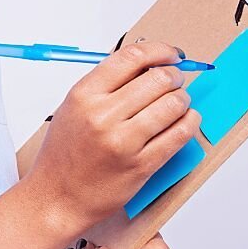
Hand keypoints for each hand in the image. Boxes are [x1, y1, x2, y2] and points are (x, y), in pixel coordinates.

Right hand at [29, 42, 200, 226]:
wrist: (57, 198)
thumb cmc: (65, 153)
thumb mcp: (73, 108)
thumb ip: (106, 84)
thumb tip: (148, 63)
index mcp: (84, 95)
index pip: (132, 57)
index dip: (160, 50)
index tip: (172, 54)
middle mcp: (103, 115)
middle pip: (158, 78)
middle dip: (175, 75)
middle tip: (176, 79)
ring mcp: (124, 142)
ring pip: (173, 104)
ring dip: (183, 99)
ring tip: (179, 102)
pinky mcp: (141, 166)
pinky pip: (179, 135)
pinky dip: (190, 122)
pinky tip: (187, 119)